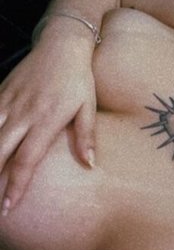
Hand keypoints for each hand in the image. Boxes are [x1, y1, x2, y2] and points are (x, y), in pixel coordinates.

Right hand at [0, 42, 96, 214]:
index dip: (16, 185)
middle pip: (0, 152)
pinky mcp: (1, 92)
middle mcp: (23, 114)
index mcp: (46, 120)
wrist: (62, 43)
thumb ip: (86, 136)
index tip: (8, 206)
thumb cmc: (79, 78)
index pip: (26, 160)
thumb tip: (89, 165)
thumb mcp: (88, 106)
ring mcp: (9, 102)